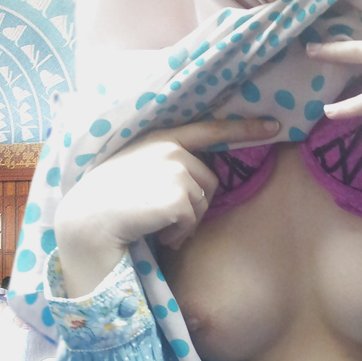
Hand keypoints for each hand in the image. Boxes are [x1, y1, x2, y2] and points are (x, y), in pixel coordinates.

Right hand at [54, 117, 278, 296]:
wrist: (87, 221)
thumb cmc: (108, 201)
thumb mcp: (135, 166)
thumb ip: (165, 161)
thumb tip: (197, 180)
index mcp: (160, 137)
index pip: (209, 128)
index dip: (244, 128)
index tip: (274, 126)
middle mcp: (170, 147)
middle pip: (210, 180)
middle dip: (193, 203)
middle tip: (160, 215)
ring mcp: (174, 169)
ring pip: (204, 202)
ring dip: (184, 221)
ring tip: (153, 222)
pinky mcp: (177, 195)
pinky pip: (193, 221)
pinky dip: (178, 234)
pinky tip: (155, 232)